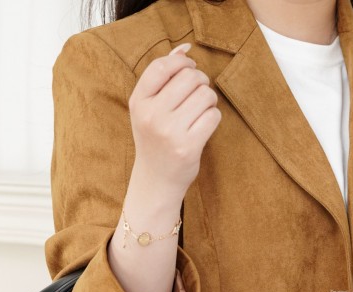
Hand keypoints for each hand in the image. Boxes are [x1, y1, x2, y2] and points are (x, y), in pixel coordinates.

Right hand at [129, 43, 221, 195]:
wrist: (155, 181)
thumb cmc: (155, 139)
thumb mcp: (149, 108)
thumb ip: (163, 76)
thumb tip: (185, 49)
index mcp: (139, 103)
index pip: (161, 66)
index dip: (182, 63)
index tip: (189, 69)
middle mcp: (152, 116)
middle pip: (190, 77)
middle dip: (200, 81)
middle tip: (198, 94)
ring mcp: (170, 133)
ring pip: (205, 95)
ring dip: (209, 101)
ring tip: (200, 112)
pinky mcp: (188, 147)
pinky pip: (213, 116)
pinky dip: (213, 118)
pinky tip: (203, 127)